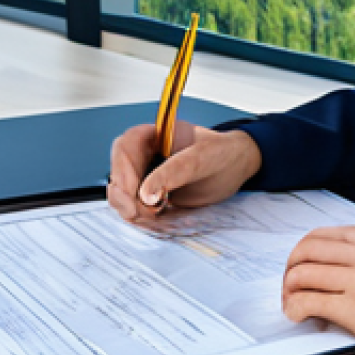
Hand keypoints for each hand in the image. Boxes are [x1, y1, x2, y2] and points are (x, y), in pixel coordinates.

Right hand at [107, 121, 261, 221]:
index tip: (133, 197)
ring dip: (133, 210)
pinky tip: (159, 220)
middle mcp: (144, 153)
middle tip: (141, 215)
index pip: (124, 150)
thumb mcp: (201, 159)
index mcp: (153, 134)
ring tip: (157, 216)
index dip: (123, 173)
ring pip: (124, 195)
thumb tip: (146, 195)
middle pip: (119, 175)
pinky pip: (136, 207)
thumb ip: (173, 173)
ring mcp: (145, 174)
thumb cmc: (222, 153)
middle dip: (126, 198)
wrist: (235, 165)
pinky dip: (143, 218)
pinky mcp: (151, 194)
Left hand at [282, 227, 354, 354]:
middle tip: (290, 283)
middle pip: (308, 249)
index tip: (302, 262)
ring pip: (303, 274)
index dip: (306, 249)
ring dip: (289, 289)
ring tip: (291, 303)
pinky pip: (308, 301)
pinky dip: (295, 308)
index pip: (327, 234)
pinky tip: (298, 316)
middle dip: (291, 267)